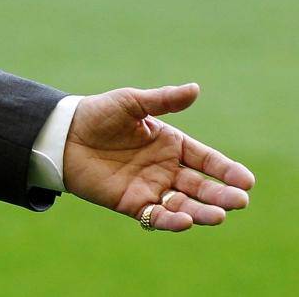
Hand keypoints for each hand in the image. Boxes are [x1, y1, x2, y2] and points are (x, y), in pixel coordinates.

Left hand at [63, 84, 253, 231]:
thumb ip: (163, 100)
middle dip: (222, 195)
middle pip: (201, 186)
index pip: (207, 160)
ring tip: (219, 215)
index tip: (246, 180)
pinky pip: (156, 215)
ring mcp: (150, 187)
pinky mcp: (131, 203)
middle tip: (239, 201)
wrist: (63, 134)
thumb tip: (195, 89)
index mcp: (171, 144)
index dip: (226, 171)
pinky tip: (184, 220)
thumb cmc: (98, 114)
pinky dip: (171, 220)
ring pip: (184, 204)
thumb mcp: (131, 103)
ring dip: (202, 211)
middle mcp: (166, 168)